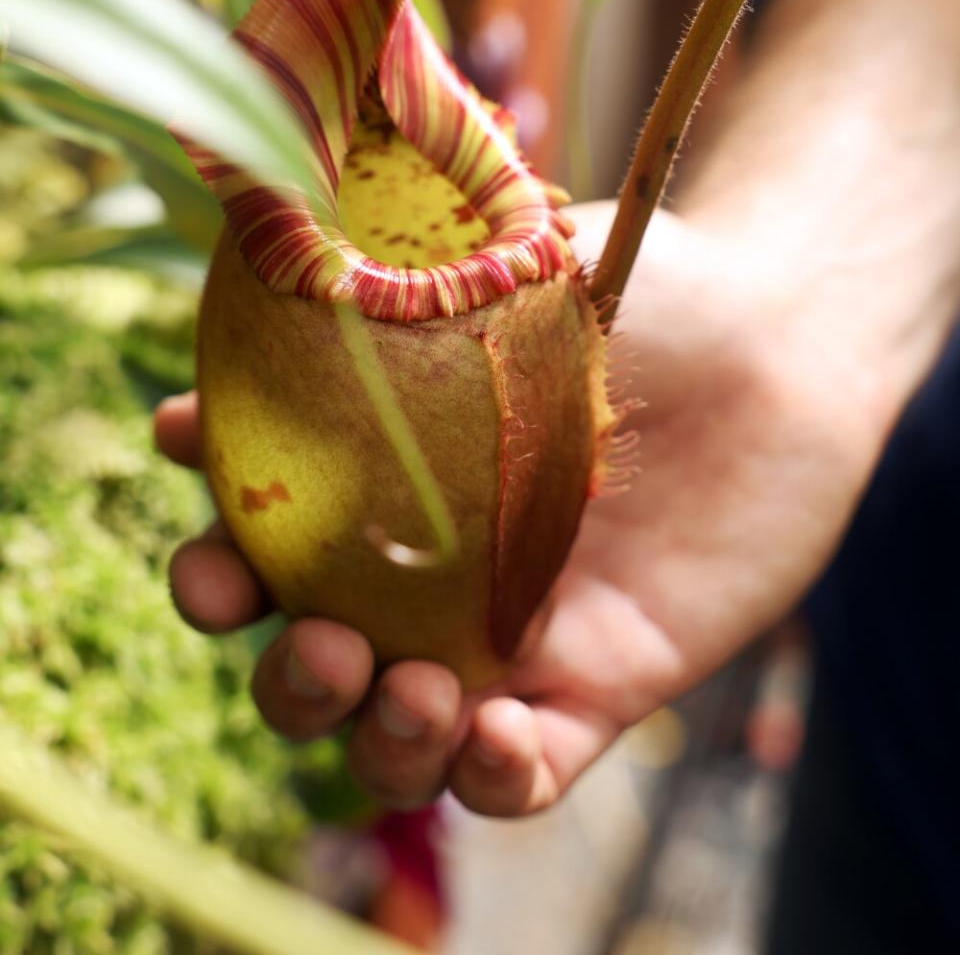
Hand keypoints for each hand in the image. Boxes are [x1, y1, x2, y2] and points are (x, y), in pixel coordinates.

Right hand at [158, 202, 884, 815]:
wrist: (781, 340)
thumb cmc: (648, 286)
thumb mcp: (515, 257)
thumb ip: (410, 266)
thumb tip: (287, 233)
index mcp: (388, 484)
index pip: (267, 544)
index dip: (216, 548)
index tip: (203, 520)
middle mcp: (432, 574)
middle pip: (314, 665)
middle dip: (287, 677)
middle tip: (317, 639)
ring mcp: (510, 636)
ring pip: (400, 739)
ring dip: (374, 740)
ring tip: (411, 690)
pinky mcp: (598, 688)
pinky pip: (523, 776)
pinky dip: (488, 779)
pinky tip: (495, 731)